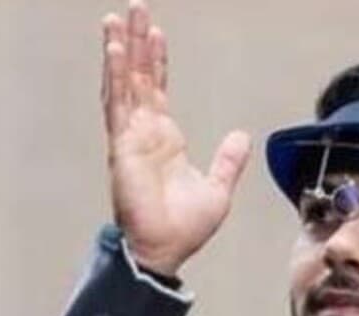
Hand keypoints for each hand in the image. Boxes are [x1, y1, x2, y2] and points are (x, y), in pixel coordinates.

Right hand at [102, 1, 250, 274]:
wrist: (167, 249)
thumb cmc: (186, 227)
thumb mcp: (218, 188)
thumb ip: (228, 160)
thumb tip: (242, 135)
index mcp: (165, 140)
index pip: (158, 90)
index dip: (158, 61)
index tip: (157, 33)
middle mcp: (144, 133)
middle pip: (139, 77)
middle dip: (138, 42)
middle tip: (136, 7)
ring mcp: (130, 137)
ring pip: (124, 83)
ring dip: (121, 50)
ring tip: (118, 18)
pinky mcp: (122, 146)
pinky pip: (118, 104)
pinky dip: (117, 75)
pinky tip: (116, 49)